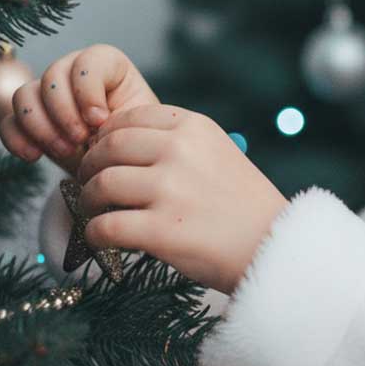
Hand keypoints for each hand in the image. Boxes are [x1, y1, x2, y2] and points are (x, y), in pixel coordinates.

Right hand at [0, 44, 159, 177]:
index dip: (88, 90)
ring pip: (24, 95)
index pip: (88, 61)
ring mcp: (47, 95)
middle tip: (80, 140)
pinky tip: (34, 156)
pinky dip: (17, 139)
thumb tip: (95, 122)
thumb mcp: (138, 126)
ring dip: (41, 126)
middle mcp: (73, 73)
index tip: (100, 120)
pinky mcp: (29, 121)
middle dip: (64, 112)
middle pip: (52, 76)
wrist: (120, 166)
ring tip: (65, 151)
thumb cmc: (135, 141)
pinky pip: (8, 122)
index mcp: (108, 66)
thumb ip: (121, 117)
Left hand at [75, 103, 289, 294]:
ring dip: (89, 201)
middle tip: (89, 184)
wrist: (275, 246)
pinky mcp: (161, 230)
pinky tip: (102, 239)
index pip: (129, 118)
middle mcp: (180, 151)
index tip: (104, 155)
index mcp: (195, 127)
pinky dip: (95, 235)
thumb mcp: (219, 153)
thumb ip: (177, 143)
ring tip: (97, 212)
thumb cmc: (244, 205)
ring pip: (101, 185)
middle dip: (90, 167)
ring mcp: (170, 190)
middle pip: (108, 148)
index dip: (107, 137)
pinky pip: (104, 227)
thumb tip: (117, 145)